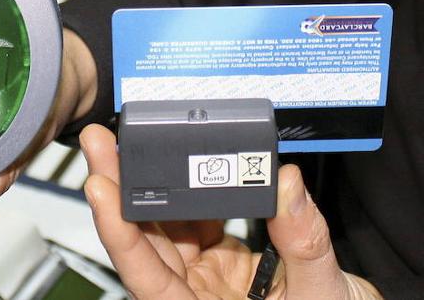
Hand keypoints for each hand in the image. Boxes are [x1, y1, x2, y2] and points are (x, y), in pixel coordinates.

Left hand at [79, 125, 382, 299]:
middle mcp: (193, 297)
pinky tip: (178, 161)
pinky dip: (189, 192)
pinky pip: (195, 224)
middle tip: (100, 143)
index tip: (100, 189)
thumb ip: (305, 242)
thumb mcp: (324, 293)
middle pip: (145, 243)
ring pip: (164, 229)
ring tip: (128, 140)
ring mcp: (204, 281)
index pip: (149, 277)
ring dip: (146, 185)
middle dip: (119, 190)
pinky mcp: (219, 263)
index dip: (119, 234)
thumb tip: (285, 183)